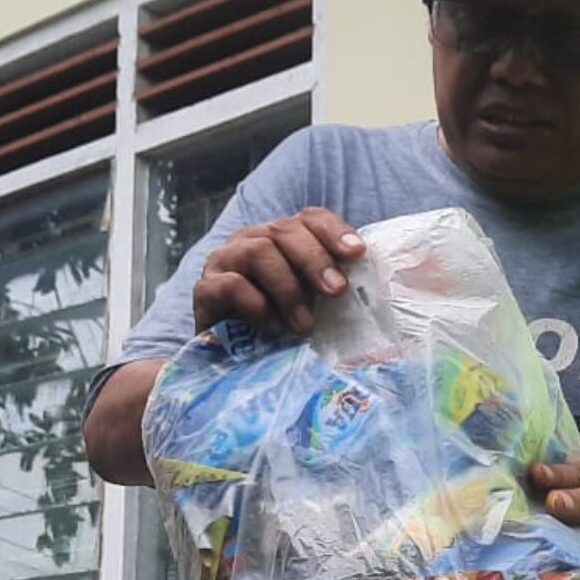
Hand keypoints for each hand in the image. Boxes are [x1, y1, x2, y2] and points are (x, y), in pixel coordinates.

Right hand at [193, 207, 366, 333]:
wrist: (230, 361)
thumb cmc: (279, 328)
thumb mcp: (312, 303)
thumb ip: (332, 288)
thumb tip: (375, 289)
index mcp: (282, 238)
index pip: (310, 218)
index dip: (335, 231)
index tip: (357, 254)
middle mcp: (252, 240)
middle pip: (285, 230)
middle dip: (315, 260)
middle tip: (336, 291)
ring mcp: (225, 261)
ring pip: (259, 251)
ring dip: (288, 287)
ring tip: (304, 325)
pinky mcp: (205, 289)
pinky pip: (231, 284)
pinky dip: (256, 304)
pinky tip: (272, 327)